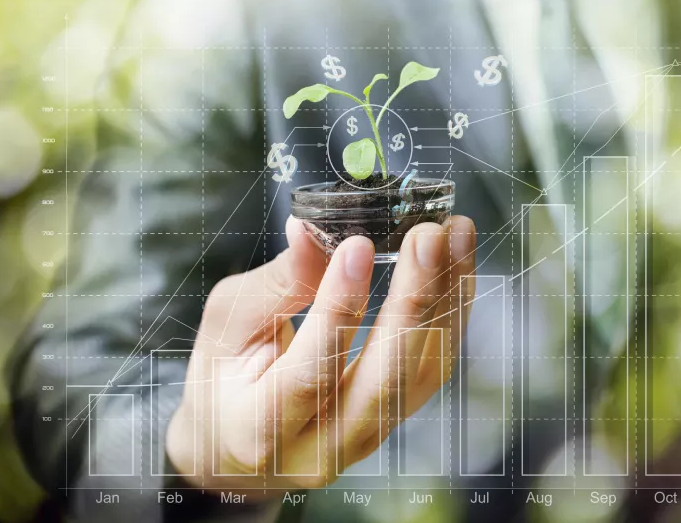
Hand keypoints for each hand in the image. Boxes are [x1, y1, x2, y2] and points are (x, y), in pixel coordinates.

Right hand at [166, 215, 475, 490]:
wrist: (234, 446)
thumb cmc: (223, 379)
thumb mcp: (227, 324)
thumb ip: (276, 283)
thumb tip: (315, 231)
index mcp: (260, 429)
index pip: (310, 372)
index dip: (339, 309)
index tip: (359, 246)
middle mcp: (321, 448)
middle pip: (384, 380)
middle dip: (413, 301)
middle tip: (427, 236)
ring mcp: (365, 440)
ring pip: (422, 373)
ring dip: (446, 299)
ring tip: (455, 236)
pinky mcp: (393, 420)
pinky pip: (434, 367)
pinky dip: (451, 312)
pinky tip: (458, 265)